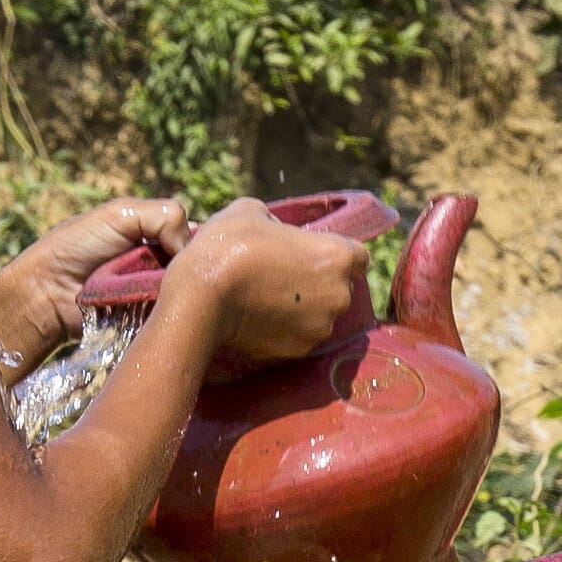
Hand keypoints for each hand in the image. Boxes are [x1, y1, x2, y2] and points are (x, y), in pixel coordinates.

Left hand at [0, 195, 178, 370]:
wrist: (47, 290)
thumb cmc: (78, 245)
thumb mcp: (122, 215)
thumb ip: (165, 217)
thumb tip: (192, 248)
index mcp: (152, 232)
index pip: (192, 234)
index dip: (194, 241)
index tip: (188, 249)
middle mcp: (157, 261)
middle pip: (192, 264)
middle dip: (185, 267)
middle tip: (170, 272)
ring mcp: (153, 292)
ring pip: (184, 291)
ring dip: (176, 289)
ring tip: (161, 291)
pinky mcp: (147, 318)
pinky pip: (169, 313)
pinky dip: (166, 309)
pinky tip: (161, 308)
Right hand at [165, 204, 370, 366]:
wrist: (202, 298)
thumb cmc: (228, 246)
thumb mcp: (251, 211)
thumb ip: (277, 221)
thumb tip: (276, 230)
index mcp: (337, 256)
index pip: (359, 256)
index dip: (337, 253)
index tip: (313, 254)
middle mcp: (339, 295)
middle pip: (340, 286)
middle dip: (319, 281)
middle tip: (283, 274)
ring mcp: (321, 326)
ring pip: (320, 313)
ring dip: (303, 306)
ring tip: (267, 296)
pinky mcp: (300, 350)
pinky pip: (300, 334)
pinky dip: (286, 327)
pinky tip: (259, 315)